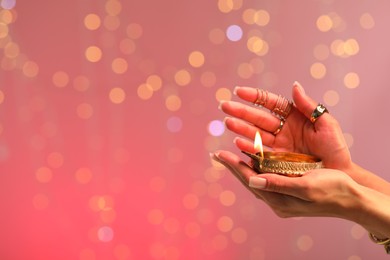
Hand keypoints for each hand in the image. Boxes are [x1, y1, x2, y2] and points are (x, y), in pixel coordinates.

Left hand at [211, 150, 359, 219]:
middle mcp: (276, 200)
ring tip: (230, 157)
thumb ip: (279, 184)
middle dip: (233, 166)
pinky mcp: (288, 192)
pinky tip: (253, 162)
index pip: (249, 180)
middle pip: (248, 180)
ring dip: (242, 168)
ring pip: (255, 180)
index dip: (233, 166)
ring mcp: (281, 197)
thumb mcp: (306, 186)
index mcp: (279, 200)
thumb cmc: (332, 190)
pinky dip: (256, 169)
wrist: (351, 199)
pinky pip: (266, 179)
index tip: (218, 154)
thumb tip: (252, 182)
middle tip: (217, 155)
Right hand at [219, 82, 351, 170]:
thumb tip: (294, 85)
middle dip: (241, 111)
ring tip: (227, 123)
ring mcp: (278, 145)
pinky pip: (259, 152)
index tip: (238, 91)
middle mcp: (283, 129)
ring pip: (255, 133)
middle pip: (258, 117)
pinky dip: (248, 148)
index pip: (271, 103)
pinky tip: (237, 143)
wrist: (340, 175)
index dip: (255, 96)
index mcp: (294, 116)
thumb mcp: (327, 124)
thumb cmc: (336, 149)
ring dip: (240, 128)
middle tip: (224, 106)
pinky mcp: (275, 160)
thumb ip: (309, 106)